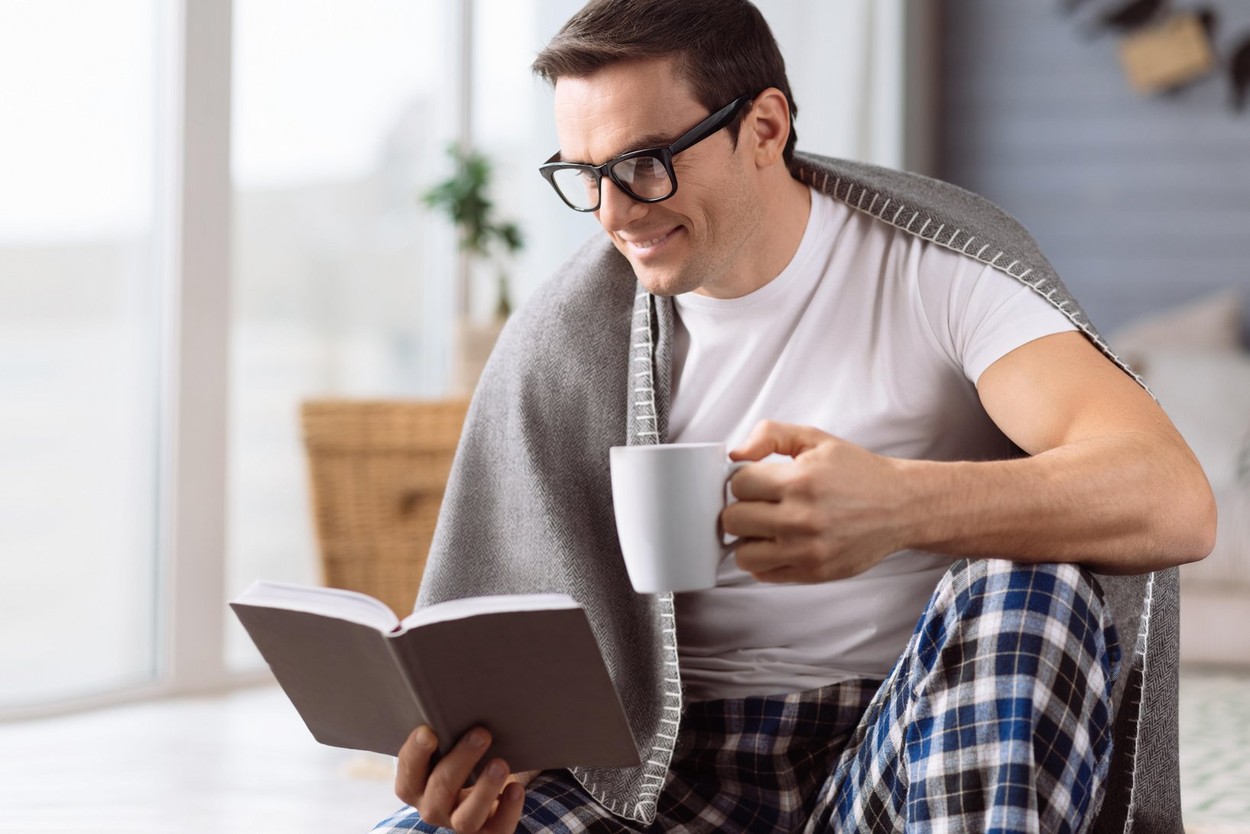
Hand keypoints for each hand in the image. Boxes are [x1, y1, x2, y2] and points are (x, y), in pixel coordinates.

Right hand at [394, 725, 531, 832]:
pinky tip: (516, 789)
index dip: (415, 754)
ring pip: (465, 819)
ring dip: (484, 789)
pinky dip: (508, 810)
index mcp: (416, 786)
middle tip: (482, 733)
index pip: (408, 775)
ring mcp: (459, 824)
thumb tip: (460, 693)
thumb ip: (447, 730)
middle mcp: (433, 808)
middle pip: (440, 790)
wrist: (491, 786)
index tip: (429, 731)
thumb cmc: (464, 755)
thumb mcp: (450, 744)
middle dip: (461, 760)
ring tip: (501, 763)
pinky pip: (497, 831)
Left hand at [724, 420, 909, 582]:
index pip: (738, 485)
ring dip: (749, 540)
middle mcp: (801, 519)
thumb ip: (771, 435)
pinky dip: (765, 561)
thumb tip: (735, 455)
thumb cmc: (858, 473)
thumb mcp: (816, 439)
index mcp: (800, 481)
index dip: (744, 481)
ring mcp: (807, 551)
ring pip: (743, 554)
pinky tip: (781, 544)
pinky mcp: (813, 573)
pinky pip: (764, 574)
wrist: (902, 506)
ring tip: (767, 528)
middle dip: (742, 509)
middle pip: (733, 520)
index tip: (758, 482)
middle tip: (760, 504)